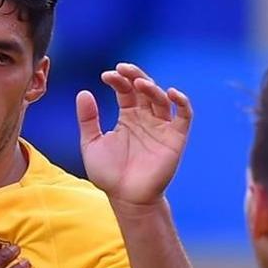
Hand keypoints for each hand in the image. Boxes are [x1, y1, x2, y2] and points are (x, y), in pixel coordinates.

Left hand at [76, 62, 192, 208]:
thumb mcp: (91, 144)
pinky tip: (171, 93)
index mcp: (128, 117)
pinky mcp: (175, 138)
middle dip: (135, 75)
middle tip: (123, 68)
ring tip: (139, 83)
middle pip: (144, 89)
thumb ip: (88, 120)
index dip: (118, 80)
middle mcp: (146, 118)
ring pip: (161, 99)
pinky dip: (182, 102)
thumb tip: (83, 92)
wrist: (126, 199)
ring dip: (152, 88)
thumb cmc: (109, 175)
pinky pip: (184, 116)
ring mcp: (161, 127)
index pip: (125, 91)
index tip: (106, 76)